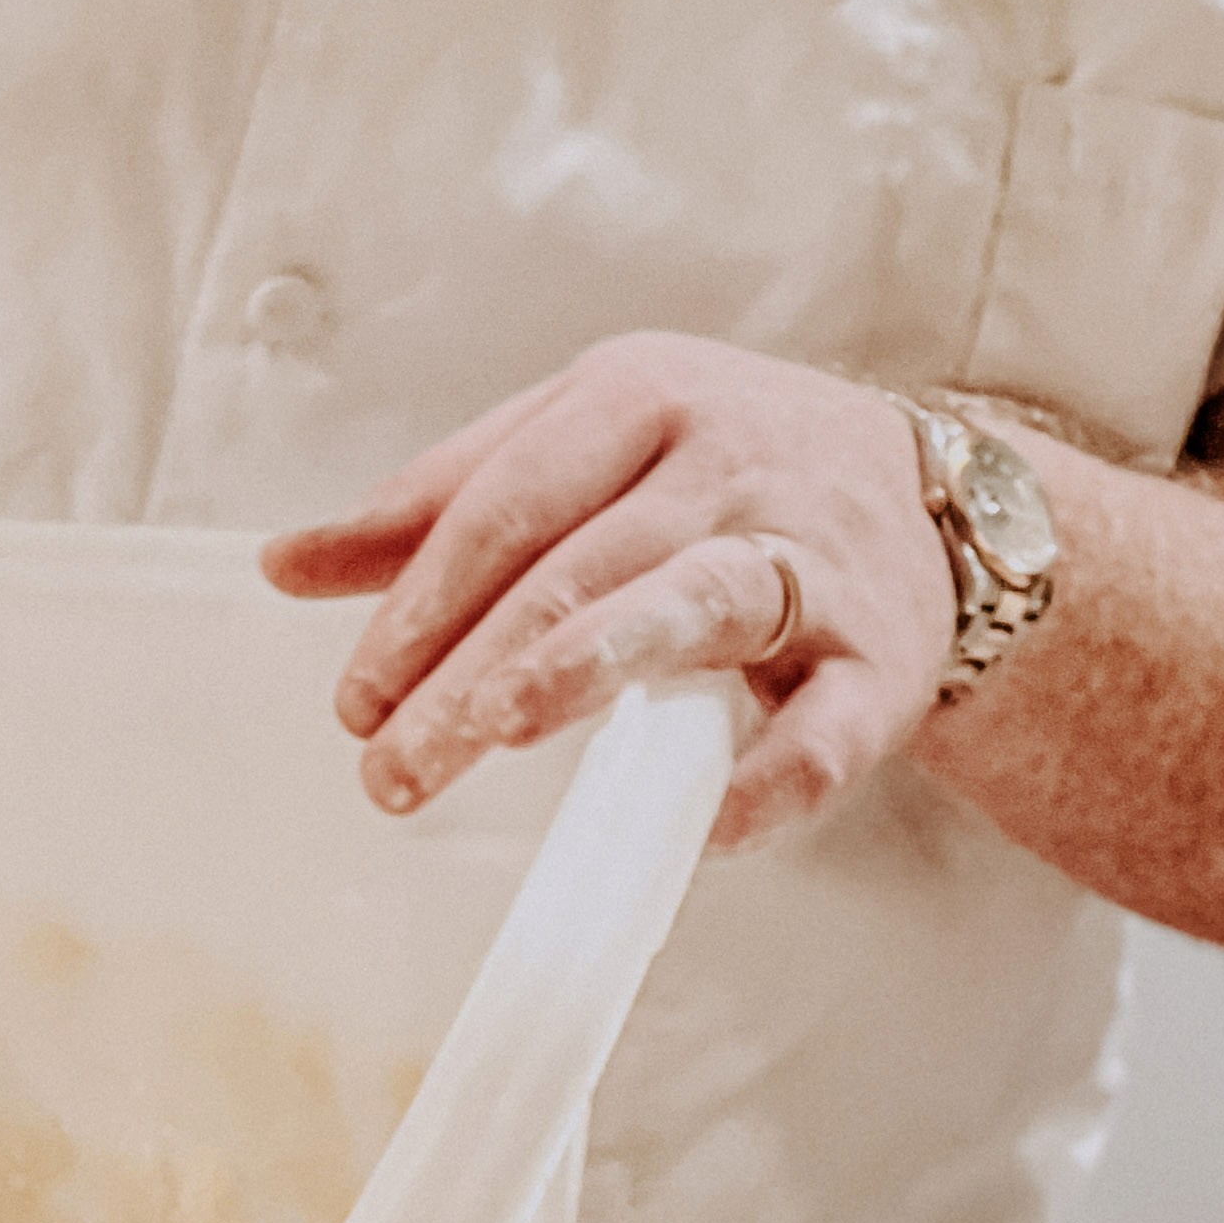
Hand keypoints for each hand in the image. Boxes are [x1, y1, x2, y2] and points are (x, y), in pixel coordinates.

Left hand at [261, 334, 957, 852]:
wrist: (936, 498)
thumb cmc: (717, 467)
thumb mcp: (582, 446)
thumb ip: (442, 501)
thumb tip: (287, 561)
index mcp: (635, 395)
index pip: (503, 499)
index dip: (418, 597)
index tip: (353, 695)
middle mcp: (722, 459)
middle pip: (576, 562)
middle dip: (470, 665)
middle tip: (389, 762)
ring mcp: (811, 552)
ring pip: (691, 602)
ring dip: (591, 666)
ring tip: (500, 726)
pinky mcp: (885, 654)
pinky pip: (831, 721)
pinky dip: (774, 775)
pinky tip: (707, 827)